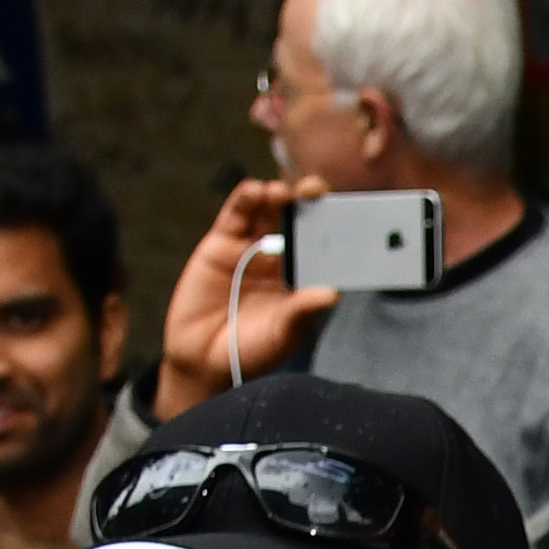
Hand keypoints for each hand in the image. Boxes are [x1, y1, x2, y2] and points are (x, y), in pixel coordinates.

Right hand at [153, 178, 324, 413]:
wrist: (203, 358)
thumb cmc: (251, 351)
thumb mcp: (283, 334)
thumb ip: (303, 311)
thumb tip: (332, 294)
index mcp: (302, 278)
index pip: (322, 246)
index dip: (332, 227)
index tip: (345, 213)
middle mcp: (279, 258)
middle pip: (296, 220)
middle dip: (307, 201)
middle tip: (315, 190)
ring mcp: (250, 247)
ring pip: (267, 211)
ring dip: (277, 195)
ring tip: (284, 192)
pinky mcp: (221, 243)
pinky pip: (235, 215)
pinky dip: (245, 198)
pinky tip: (256, 190)